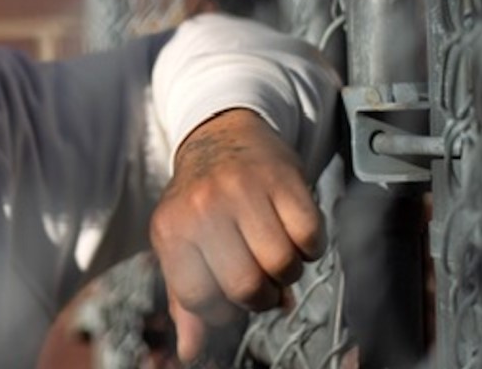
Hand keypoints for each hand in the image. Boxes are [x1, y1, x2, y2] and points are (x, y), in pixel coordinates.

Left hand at [148, 108, 324, 362]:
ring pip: (282, 265)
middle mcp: (201, 208)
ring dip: (288, 271)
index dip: (223, 308)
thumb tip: (192, 351)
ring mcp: (241, 190)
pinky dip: (310, 245)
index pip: (199, 298)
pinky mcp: (282, 179)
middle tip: (262, 278)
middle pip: (246, 286)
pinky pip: (311, 238)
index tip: (231, 294)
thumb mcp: (181, 242)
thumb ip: (186, 298)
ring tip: (276, 251)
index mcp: (170, 230)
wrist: (222, 134)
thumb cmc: (201, 200)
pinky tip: (293, 229)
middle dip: (262, 295)